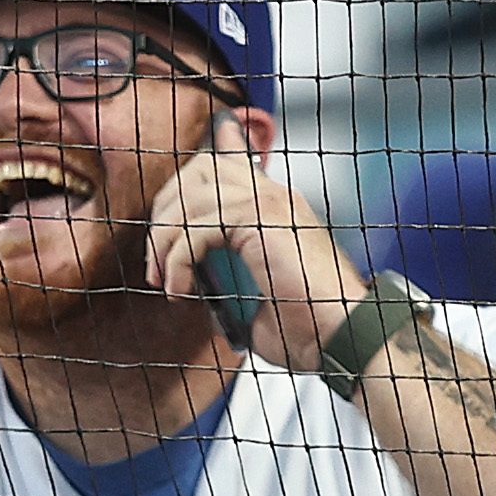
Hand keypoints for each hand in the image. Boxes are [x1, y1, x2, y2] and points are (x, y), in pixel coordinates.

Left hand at [140, 125, 362, 372]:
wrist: (340, 336)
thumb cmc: (305, 327)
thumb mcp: (250, 297)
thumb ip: (222, 277)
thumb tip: (193, 280)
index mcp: (275, 207)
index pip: (228, 159)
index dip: (188, 177)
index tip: (164, 218)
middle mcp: (272, 195)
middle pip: (199, 170)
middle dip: (164, 212)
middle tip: (156, 263)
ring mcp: (268, 202)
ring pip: (191, 197)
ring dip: (164, 241)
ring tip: (164, 281)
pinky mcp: (261, 219)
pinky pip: (198, 228)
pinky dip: (178, 260)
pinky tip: (181, 290)